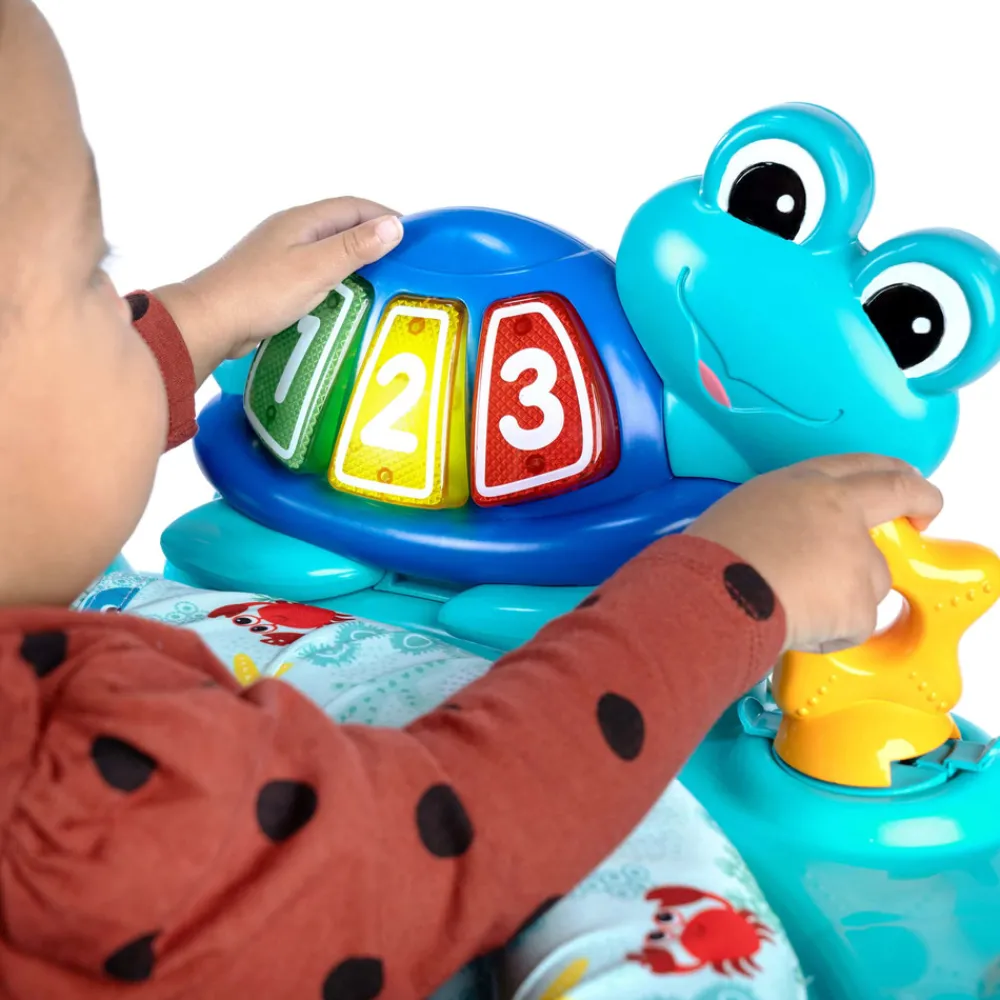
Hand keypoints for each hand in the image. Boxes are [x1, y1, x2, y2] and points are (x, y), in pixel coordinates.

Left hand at [154, 197, 402, 384]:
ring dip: (357, 260)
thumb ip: (355, 247)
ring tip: (384, 280)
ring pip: (329, 250)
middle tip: (405, 261)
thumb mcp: (316, 268)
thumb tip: (395, 225)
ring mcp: (281, 255)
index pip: (354, 207)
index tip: (415, 236)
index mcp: (302, 221)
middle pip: (342, 226)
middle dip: (375, 238)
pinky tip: (348, 298)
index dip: (386, 216)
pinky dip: (338, 279)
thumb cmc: (261, 293)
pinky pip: (316, 271)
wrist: (211, 321)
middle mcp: (292, 231)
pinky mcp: (275, 280)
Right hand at [685, 454, 942, 653]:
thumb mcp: (746, 510)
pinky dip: (828, 633)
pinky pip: (852, 625)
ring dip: (844, 595)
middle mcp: (842, 511)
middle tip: (923, 518)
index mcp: (807, 484)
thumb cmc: (710, 554)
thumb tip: (795, 539)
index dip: (890, 472)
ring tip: (793, 604)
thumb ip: (786, 513)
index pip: (863, 466)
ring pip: (872, 579)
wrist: (712, 594)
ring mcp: (856, 557)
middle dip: (921, 502)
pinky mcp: (859, 604)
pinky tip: (791, 626)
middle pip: (900, 495)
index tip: (905, 483)